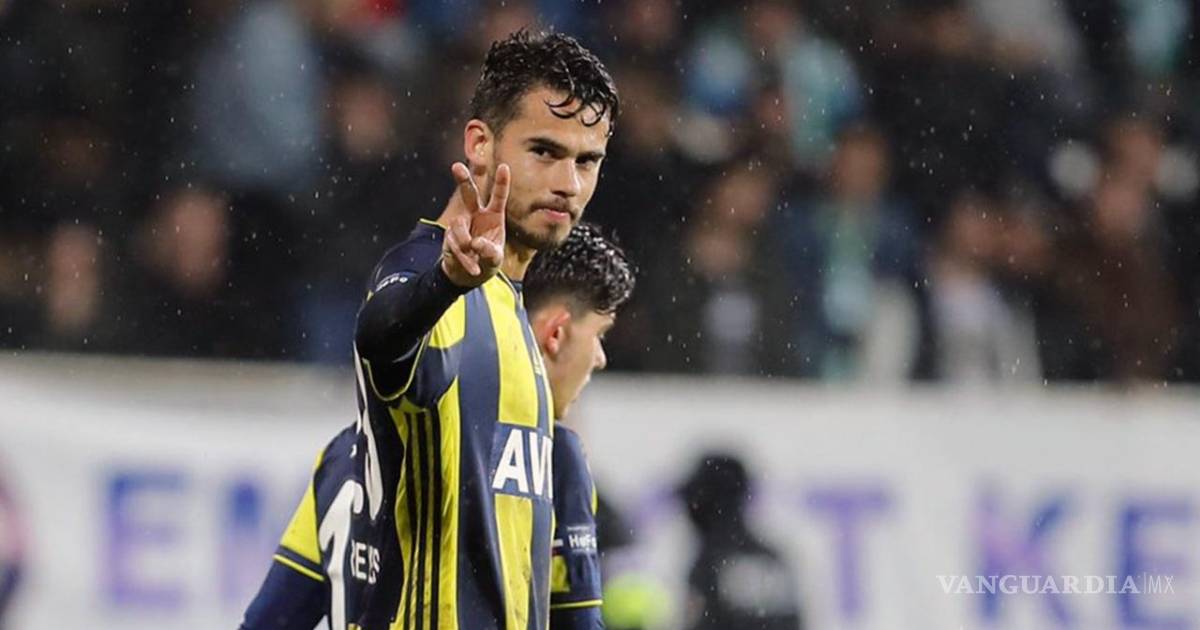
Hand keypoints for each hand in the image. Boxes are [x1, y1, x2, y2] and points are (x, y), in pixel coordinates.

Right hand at [441, 162, 508, 287]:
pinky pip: (453, 243)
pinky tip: (473, 268)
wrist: (468, 275)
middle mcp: (476, 215)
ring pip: (459, 224)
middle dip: (464, 180)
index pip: (498, 197)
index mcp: (494, 216)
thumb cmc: (487, 261)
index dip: (501, 183)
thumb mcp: (495, 259)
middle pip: (469, 194)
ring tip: (473, 254)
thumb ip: (490, 251)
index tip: (504, 167)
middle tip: (456, 166)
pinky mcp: (450, 235)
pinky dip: (464, 258)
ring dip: (465, 241)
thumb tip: (475, 243)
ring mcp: (461, 224)